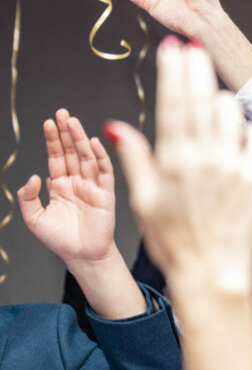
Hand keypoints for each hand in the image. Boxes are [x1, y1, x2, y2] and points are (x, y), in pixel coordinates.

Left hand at [18, 110, 117, 266]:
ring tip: (73, 122)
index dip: (53, 140)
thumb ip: (28, 197)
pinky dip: (101, 157)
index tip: (49, 122)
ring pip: (87, 157)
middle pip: (73, 152)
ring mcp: (92, 187)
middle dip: (67, 132)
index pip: (57, 157)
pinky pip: (104, 172)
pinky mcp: (106, 194)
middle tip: (63, 113)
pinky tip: (94, 143)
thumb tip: (35, 175)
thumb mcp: (34, 218)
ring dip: (81, 139)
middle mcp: (77, 182)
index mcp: (61, 186)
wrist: (81, 257)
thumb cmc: (61, 240)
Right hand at [109, 37, 251, 312]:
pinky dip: (248, 130)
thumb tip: (116, 126)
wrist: (212, 271)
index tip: (173, 47)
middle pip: (201, 98)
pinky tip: (239, 136)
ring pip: (231, 111)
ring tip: (215, 104)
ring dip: (222, 101)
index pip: (172, 103)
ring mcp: (233, 165)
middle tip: (195, 46)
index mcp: (172, 161)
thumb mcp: (144, 201)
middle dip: (197, 67)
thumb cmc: (176, 241)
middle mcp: (203, 158)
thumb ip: (135, 158)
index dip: (173, 71)